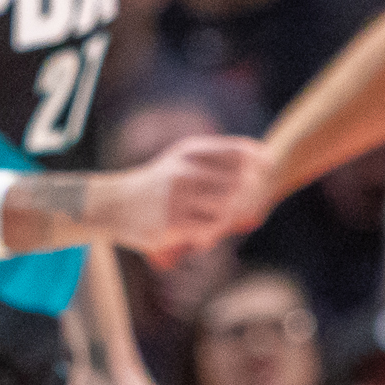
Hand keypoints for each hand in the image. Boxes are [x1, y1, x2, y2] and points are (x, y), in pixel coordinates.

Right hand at [100, 135, 266, 253]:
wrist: (115, 205)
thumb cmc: (158, 184)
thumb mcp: (182, 160)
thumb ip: (217, 157)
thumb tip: (265, 158)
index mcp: (189, 152)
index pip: (239, 152)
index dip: (261, 162)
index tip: (268, 170)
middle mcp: (185, 170)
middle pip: (240, 183)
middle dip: (253, 195)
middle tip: (257, 204)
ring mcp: (179, 197)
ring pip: (228, 208)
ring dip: (234, 217)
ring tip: (230, 219)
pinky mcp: (174, 222)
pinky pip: (211, 229)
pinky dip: (216, 232)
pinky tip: (207, 232)